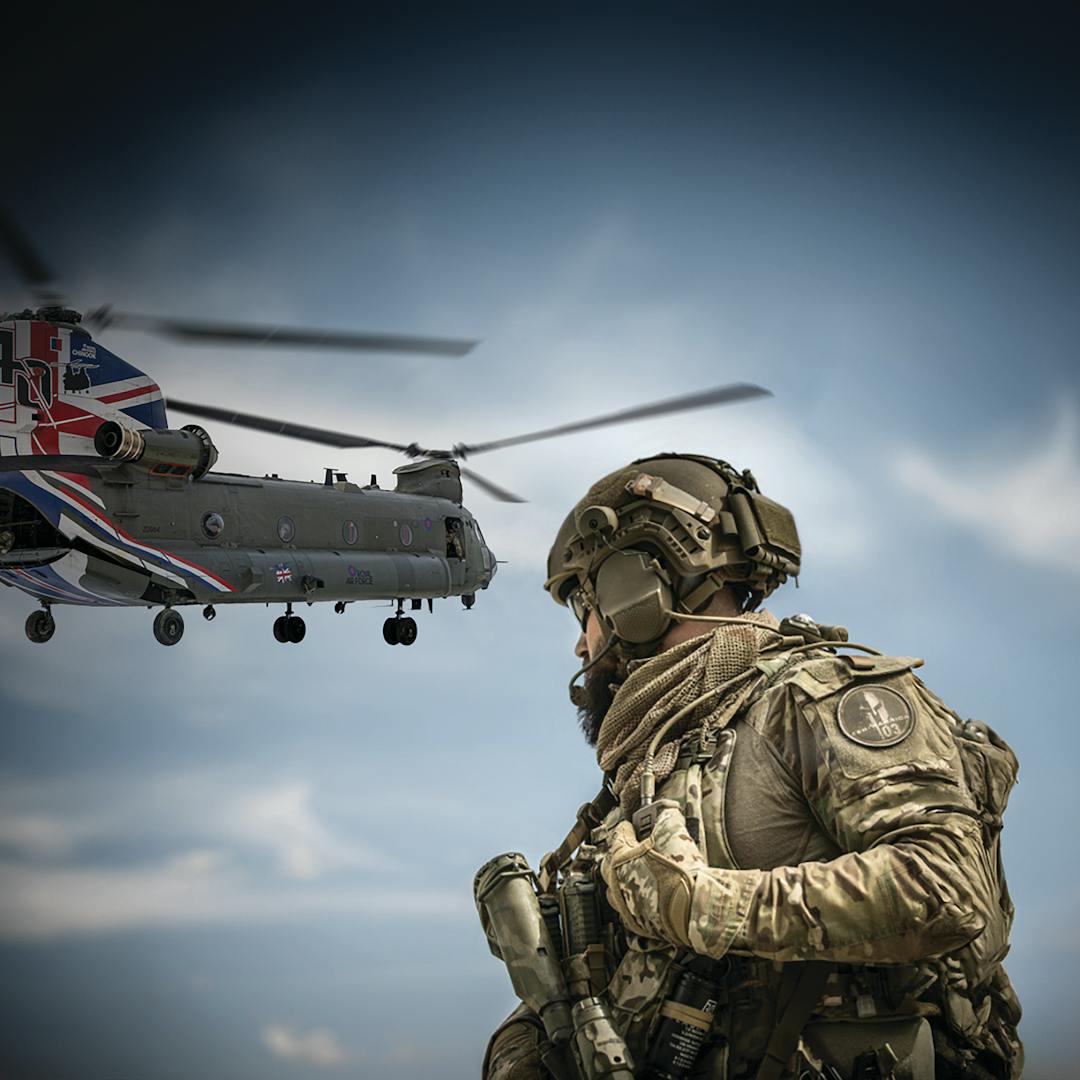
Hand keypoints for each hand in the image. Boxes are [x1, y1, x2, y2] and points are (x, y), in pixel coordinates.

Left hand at [600, 802, 706, 946]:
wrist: (692, 909)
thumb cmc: (681, 873)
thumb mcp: (675, 832)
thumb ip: (667, 815)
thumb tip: (667, 808)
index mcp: (620, 856)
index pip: (618, 834)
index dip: (629, 827)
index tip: (635, 825)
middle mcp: (616, 880)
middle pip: (611, 861)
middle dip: (622, 853)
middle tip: (638, 848)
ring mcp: (623, 903)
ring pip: (616, 887)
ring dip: (625, 878)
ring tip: (643, 873)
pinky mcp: (635, 922)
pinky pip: (628, 907)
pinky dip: (635, 900)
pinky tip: (649, 896)